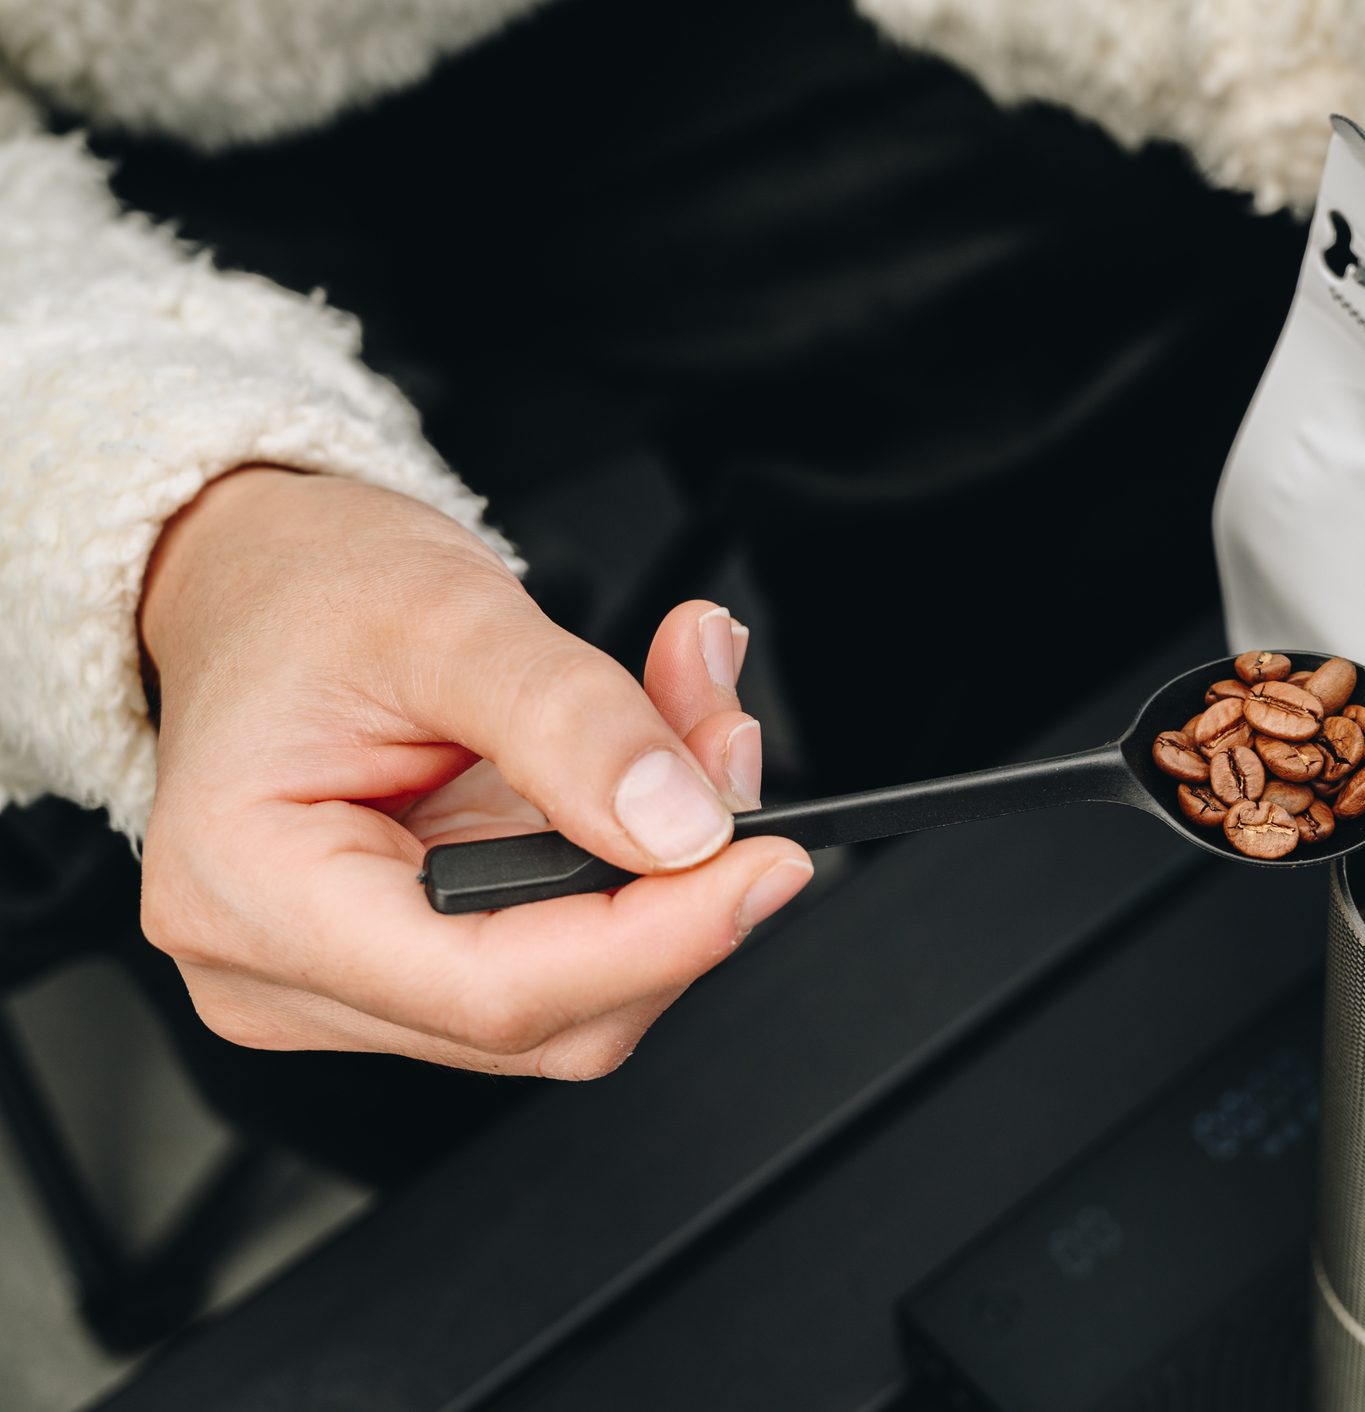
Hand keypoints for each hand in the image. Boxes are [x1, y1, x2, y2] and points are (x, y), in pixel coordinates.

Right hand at [138, 468, 809, 1077]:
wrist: (260, 578)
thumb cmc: (302, 590)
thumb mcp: (444, 613)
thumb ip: (570, 720)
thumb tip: (682, 825)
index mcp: (250, 896)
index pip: (491, 990)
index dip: (656, 940)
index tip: (766, 864)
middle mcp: (286, 972)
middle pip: (552, 1015)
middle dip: (676, 892)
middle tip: (726, 749)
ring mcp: (355, 981)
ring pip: (580, 992)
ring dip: (670, 870)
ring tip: (690, 719)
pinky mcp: (421, 961)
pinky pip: (567, 949)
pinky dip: (638, 863)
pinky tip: (651, 767)